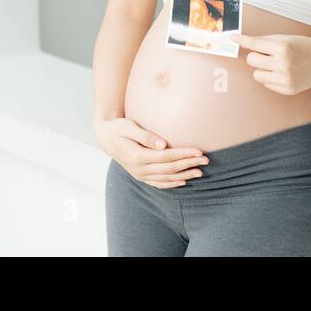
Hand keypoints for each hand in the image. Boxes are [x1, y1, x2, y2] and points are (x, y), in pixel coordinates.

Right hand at [94, 117, 208, 188]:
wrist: (105, 136)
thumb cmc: (118, 127)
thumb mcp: (128, 126)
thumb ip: (145, 135)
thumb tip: (163, 144)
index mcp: (137, 156)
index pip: (166, 157)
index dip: (183, 154)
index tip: (199, 151)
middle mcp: (138, 168)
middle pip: (169, 169)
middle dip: (189, 164)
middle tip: (206, 160)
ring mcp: (139, 174)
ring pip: (166, 178)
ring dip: (184, 175)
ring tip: (200, 172)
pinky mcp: (140, 176)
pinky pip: (158, 183)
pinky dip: (172, 184)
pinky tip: (183, 181)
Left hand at [234, 32, 310, 94]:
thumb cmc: (303, 46)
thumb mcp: (285, 38)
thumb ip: (264, 41)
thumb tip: (243, 42)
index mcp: (283, 48)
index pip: (256, 44)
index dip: (243, 41)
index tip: (233, 38)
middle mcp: (284, 65)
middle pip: (252, 60)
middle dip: (256, 56)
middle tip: (266, 54)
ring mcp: (286, 79)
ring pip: (257, 75)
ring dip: (262, 68)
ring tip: (276, 64)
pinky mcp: (288, 89)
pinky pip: (267, 84)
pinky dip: (271, 78)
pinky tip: (284, 72)